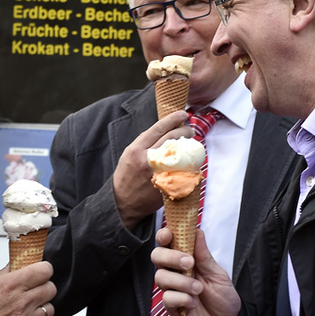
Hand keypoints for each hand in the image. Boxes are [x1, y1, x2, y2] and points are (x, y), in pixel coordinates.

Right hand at [0, 261, 55, 315]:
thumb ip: (6, 274)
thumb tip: (18, 264)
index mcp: (11, 285)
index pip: (45, 270)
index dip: (43, 270)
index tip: (40, 272)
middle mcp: (21, 303)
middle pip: (51, 289)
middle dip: (43, 287)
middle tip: (33, 290)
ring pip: (49, 309)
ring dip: (40, 307)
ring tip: (26, 309)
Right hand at [113, 110, 191, 228]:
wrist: (122, 202)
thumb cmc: (126, 176)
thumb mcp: (129, 155)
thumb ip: (145, 144)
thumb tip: (165, 132)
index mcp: (136, 150)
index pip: (158, 129)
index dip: (172, 119)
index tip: (182, 114)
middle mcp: (146, 159)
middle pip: (171, 138)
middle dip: (184, 129)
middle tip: (190, 128)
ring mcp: (157, 173)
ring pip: (179, 152)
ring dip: (188, 144)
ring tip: (192, 141)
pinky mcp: (165, 184)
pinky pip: (181, 171)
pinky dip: (188, 164)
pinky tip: (191, 160)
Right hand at [151, 228, 241, 315]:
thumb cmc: (223, 297)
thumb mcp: (217, 273)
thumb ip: (204, 255)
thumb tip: (197, 230)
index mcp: (186, 260)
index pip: (168, 243)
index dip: (164, 235)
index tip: (169, 234)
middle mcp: (175, 272)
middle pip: (157, 256)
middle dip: (170, 256)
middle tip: (189, 262)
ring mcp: (172, 289)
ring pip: (161, 277)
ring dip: (182, 281)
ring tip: (198, 289)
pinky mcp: (171, 307)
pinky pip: (167, 298)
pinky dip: (182, 299)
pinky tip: (194, 303)